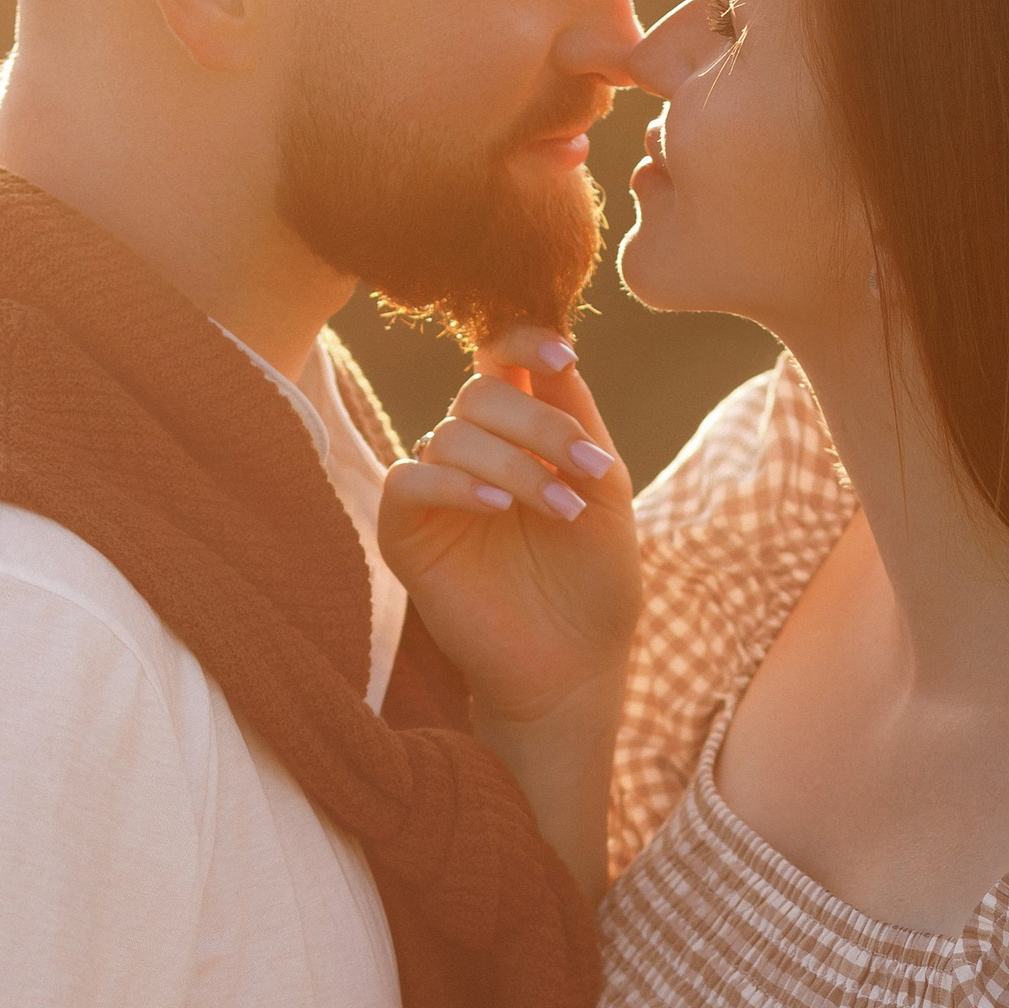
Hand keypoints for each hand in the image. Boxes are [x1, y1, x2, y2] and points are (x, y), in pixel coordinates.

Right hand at [378, 327, 641, 729]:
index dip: (523, 339)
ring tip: (562, 511)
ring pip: (451, 435)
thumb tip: (559, 347)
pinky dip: (454, 485)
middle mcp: (471, 453)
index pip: (501, 359)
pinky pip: (408, 481)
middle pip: (479, 392)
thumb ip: (578, 419)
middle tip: (587, 471)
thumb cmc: (596, 581)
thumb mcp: (604, 488)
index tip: (562, 354)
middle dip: (538, 423)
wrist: (575, 667)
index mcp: (519, 433)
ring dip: (514, 466)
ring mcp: (435, 492)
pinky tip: (498, 509)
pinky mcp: (404, 534)